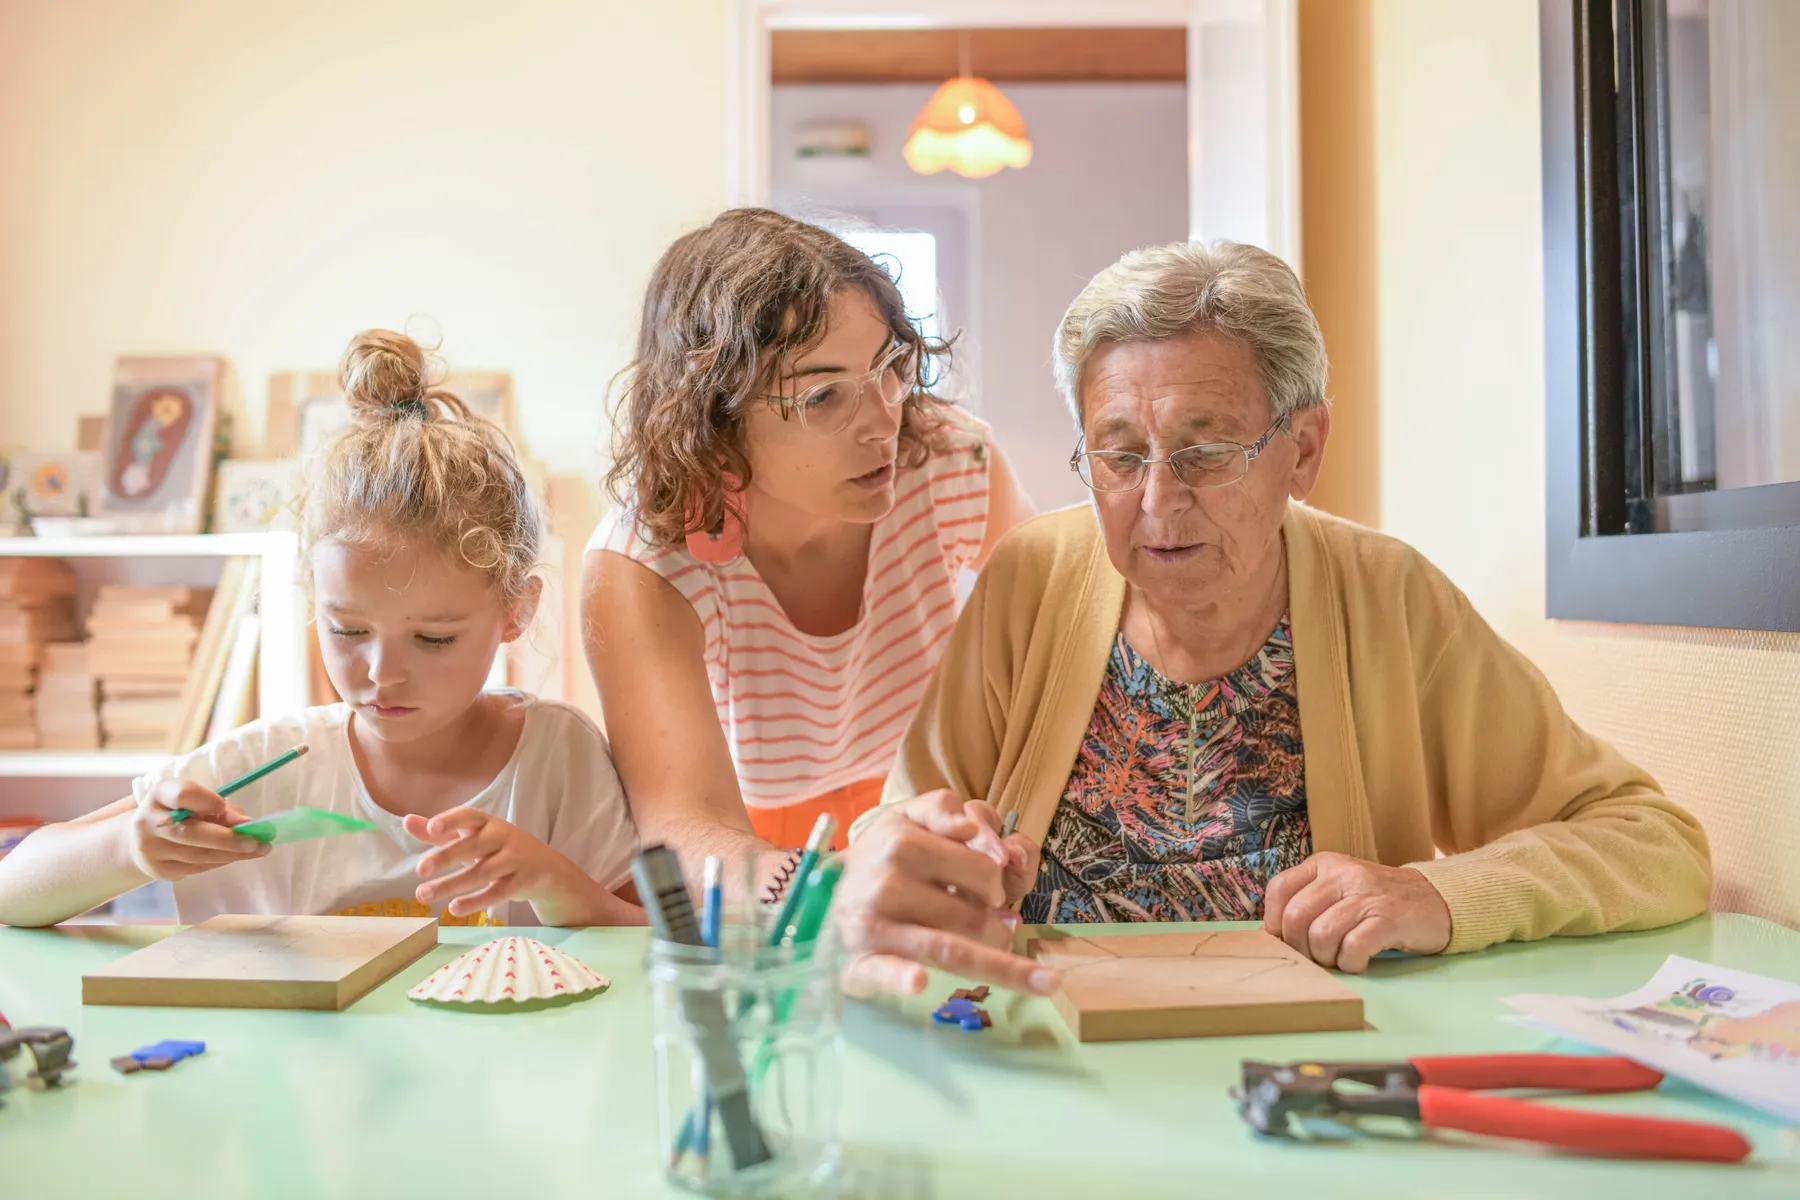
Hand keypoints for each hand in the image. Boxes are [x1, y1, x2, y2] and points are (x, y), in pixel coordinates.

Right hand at [125, 779, 270, 881]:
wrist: (142, 837)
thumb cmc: (179, 812)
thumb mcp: (196, 801)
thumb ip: (220, 809)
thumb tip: (248, 824)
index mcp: (159, 795)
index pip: (182, 795)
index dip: (206, 801)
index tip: (223, 807)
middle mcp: (148, 822)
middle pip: (191, 832)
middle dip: (229, 839)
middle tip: (258, 843)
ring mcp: (150, 849)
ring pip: (197, 855)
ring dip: (232, 854)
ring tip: (258, 850)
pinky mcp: (158, 870)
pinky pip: (196, 868)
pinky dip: (219, 862)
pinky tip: (234, 856)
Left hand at [407, 809, 586, 919]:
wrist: (547, 869)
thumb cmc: (500, 850)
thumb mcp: (473, 837)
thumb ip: (442, 831)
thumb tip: (406, 821)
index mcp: (488, 823)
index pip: (469, 816)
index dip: (451, 821)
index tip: (432, 829)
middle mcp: (503, 837)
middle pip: (474, 846)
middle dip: (447, 856)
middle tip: (420, 870)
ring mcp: (515, 859)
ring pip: (482, 872)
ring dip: (452, 885)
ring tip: (423, 895)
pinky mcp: (523, 882)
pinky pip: (498, 892)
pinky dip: (476, 901)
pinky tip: (454, 909)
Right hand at [835, 790, 1059, 999]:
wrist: (822, 896)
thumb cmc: (882, 855)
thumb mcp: (911, 817)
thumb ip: (950, 812)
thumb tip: (987, 840)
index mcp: (904, 842)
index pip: (983, 870)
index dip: (999, 883)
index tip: (994, 892)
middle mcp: (886, 883)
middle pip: (972, 917)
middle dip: (998, 927)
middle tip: (995, 925)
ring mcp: (871, 925)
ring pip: (948, 949)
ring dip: (993, 964)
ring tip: (1012, 962)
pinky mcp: (859, 963)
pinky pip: (884, 972)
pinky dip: (902, 977)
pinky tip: (918, 981)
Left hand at [1262, 851, 1452, 972]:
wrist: (1436, 900)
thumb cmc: (1378, 903)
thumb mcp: (1338, 891)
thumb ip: (1306, 904)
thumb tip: (1267, 936)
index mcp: (1324, 864)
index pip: (1279, 890)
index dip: (1274, 924)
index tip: (1286, 942)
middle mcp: (1342, 874)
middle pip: (1296, 918)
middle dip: (1300, 948)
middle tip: (1318, 957)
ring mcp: (1366, 895)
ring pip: (1321, 935)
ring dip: (1327, 958)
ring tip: (1342, 957)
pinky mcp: (1388, 918)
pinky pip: (1352, 948)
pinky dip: (1351, 963)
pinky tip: (1360, 961)